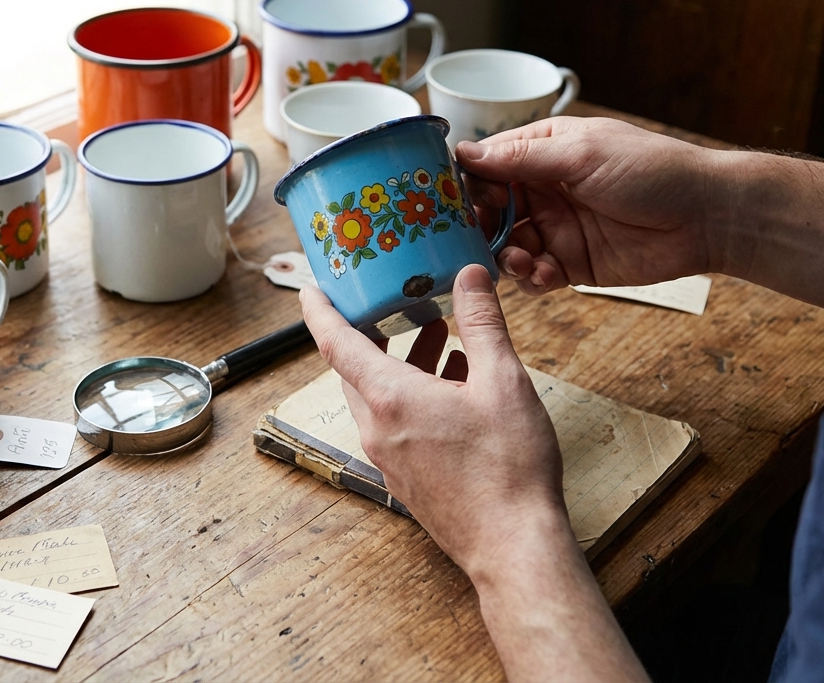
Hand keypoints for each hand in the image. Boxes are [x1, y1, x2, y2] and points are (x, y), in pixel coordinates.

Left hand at [301, 267, 649, 680]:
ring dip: (401, 363)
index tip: (310, 288)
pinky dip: (413, 394)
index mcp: (391, 399)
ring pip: (379, 397)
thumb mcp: (503, 382)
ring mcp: (389, 458)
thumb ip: (483, 323)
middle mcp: (378, 429)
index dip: (320, 310)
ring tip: (438, 335)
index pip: (336, 343)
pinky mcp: (406, 478)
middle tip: (392, 302)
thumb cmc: (508, 468)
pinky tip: (454, 385)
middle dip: (372, 332)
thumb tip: (469, 275)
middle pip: (356, 369)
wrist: (513, 547)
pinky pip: (396, 424)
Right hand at [458, 116, 721, 295]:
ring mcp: (556, 228)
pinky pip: (534, 275)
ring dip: (504, 255)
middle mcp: (544, 190)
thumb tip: (465, 153)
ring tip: (518, 259)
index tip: (445, 200)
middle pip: (488, 210)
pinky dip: (531, 278)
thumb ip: (521, 158)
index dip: (464, 182)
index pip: (487, 165)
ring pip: (506, 246)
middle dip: (477, 225)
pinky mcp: (571, 264)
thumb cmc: (653, 170)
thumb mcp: (582, 154)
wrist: (707, 216)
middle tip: (473, 236)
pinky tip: (543, 274)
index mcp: (544, 152)